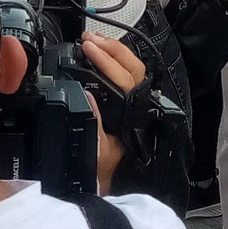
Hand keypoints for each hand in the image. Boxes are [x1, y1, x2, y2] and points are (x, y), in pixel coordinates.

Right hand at [81, 31, 144, 194]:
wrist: (119, 189)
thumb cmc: (109, 174)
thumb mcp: (97, 152)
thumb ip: (93, 123)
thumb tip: (86, 94)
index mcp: (133, 118)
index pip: (123, 80)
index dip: (106, 61)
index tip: (87, 48)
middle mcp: (140, 108)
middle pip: (133, 67)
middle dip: (110, 48)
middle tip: (87, 39)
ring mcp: (139, 105)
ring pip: (135, 68)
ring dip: (114, 50)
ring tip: (93, 39)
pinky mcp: (134, 105)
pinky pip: (132, 74)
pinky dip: (118, 59)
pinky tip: (103, 53)